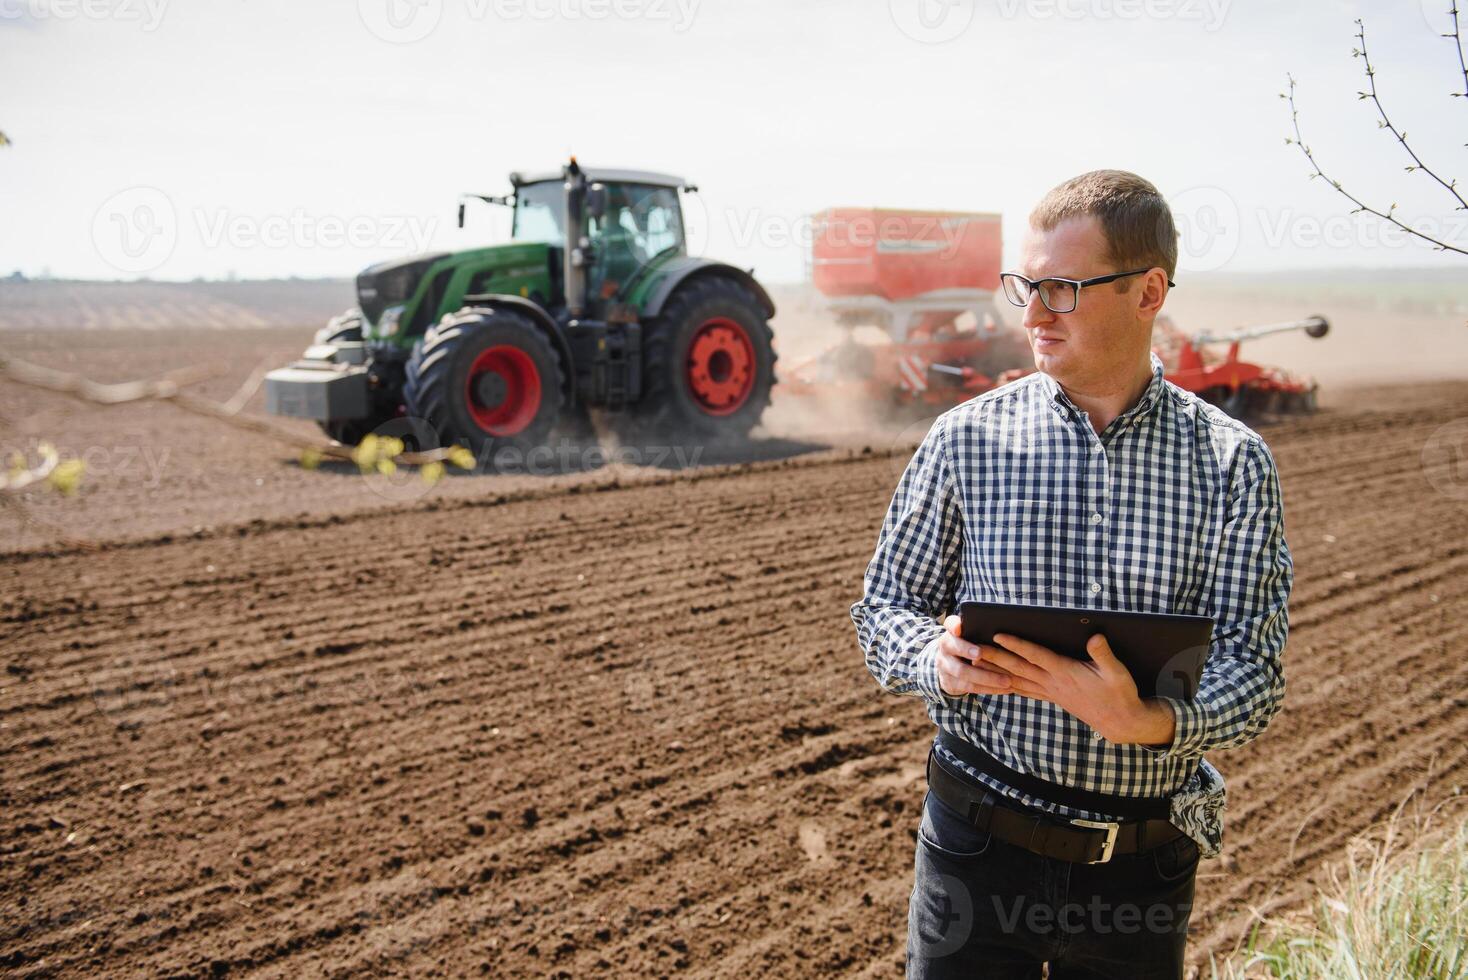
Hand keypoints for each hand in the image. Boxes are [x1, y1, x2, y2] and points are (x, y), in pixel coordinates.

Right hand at [935, 614, 1022, 696]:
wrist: (949, 666)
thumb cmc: (969, 646)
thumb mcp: (970, 636)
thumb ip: (980, 629)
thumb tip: (1008, 624)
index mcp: (951, 633)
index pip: (950, 624)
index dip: (954, 626)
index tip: (960, 628)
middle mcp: (944, 648)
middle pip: (953, 647)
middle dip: (967, 650)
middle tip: (980, 653)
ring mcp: (945, 667)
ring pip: (963, 672)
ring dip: (987, 677)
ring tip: (1007, 680)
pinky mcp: (951, 683)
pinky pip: (971, 687)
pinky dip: (989, 688)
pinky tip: (1005, 688)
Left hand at [978, 632, 1176, 745]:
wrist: (1120, 721)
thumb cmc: (1119, 693)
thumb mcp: (1117, 672)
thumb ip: (1104, 654)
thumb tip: (1094, 637)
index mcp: (1065, 672)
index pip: (1036, 655)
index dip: (1016, 645)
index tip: (998, 635)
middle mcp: (1053, 683)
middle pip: (1018, 668)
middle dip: (995, 657)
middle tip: (973, 647)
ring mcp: (1051, 692)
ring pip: (1017, 680)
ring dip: (995, 672)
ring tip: (975, 663)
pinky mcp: (1053, 697)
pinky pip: (1024, 691)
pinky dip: (1008, 686)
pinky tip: (996, 683)